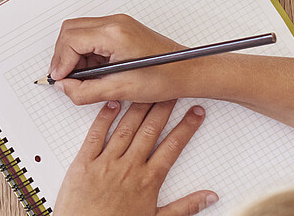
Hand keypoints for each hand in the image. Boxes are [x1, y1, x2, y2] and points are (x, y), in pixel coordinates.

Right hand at [50, 15, 213, 105]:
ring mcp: (118, 24)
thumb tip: (65, 87)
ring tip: (82, 77)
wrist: (189, 70)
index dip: (61, 62)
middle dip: (63, 55)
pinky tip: (94, 71)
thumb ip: (86, 91)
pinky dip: (85, 52)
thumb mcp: (121, 90)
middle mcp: (114, 23)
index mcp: (114, 34)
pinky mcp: (121, 29)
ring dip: (73, 54)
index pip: (71, 40)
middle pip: (70, 30)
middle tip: (65, 78)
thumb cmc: (165, 77)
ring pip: (79, 31)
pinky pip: (91, 35)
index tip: (60, 79)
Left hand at [53, 101, 215, 215]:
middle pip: (151, 130)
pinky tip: (112, 103)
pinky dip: (103, 117)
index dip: (186, 127)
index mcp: (148, 181)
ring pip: (126, 128)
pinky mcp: (83, 163)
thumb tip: (210, 197)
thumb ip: (185, 207)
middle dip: (164, 108)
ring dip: (138, 107)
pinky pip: (95, 135)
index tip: (196, 112)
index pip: (173, 147)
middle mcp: (129, 168)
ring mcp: (105, 163)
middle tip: (173, 91)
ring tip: (148, 89)